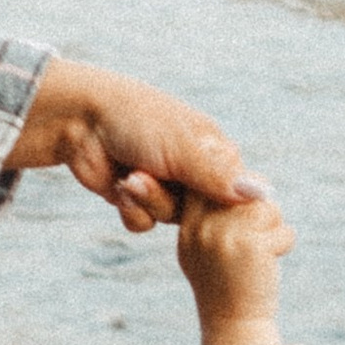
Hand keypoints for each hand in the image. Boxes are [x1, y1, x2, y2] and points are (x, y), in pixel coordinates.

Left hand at [6, 59, 249, 232]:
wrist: (81, 120)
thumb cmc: (139, 121)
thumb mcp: (183, 148)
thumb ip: (220, 177)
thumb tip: (264, 196)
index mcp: (213, 151)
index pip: (234, 193)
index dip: (220, 204)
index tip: (201, 198)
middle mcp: (192, 171)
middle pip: (200, 214)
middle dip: (173, 201)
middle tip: (152, 176)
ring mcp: (164, 186)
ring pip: (170, 221)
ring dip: (148, 201)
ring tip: (131, 177)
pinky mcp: (136, 199)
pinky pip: (144, 224)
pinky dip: (131, 209)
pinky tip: (119, 186)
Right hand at [177, 188, 295, 344]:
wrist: (235, 327)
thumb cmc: (227, 287)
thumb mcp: (205, 249)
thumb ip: (215, 215)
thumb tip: (248, 181)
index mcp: (189, 227)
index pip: (210, 183)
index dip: (232, 188)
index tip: (240, 209)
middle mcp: (202, 227)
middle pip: (244, 189)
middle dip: (258, 210)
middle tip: (253, 241)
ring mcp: (225, 234)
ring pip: (267, 207)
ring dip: (273, 229)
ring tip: (259, 256)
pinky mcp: (251, 244)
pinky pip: (283, 229)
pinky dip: (284, 244)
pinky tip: (267, 266)